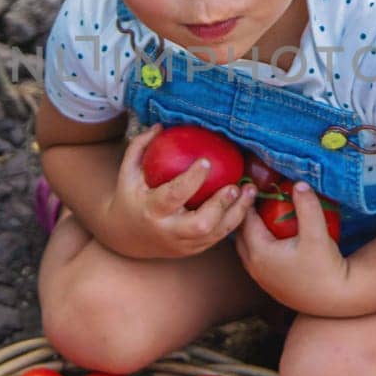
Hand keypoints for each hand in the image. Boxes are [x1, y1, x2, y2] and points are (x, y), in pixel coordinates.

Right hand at [102, 123, 257, 259]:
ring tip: (249, 191)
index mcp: (151, 210)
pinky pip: (218, 238)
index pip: (173, 196)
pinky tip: (245, 202)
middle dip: (220, 205)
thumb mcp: (127, 172)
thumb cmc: (129, 197)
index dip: (191, 179)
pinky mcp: (193, 250)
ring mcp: (182, 244)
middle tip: (234, 185)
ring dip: (237, 213)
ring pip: (216, 235)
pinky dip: (234, 220)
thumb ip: (140, 147)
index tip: (206, 161)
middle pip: (200, 224)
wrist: (125, 238)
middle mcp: (168, 231)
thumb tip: (161, 126)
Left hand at [234, 181, 352, 316]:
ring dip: (250, 230)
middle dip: (246, 215)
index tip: (254, 184)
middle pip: (240, 233)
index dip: (248, 200)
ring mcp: (260, 278)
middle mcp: (254, 267)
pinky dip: (258, 243)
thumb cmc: (326, 266)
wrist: (335, 299)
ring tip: (263, 214)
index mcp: (259, 252)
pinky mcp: (269, 285)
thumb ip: (307, 207)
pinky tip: (273, 235)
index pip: (245, 219)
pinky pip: (255, 258)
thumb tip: (298, 182)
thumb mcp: (317, 233)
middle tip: (256, 197)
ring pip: (246, 247)